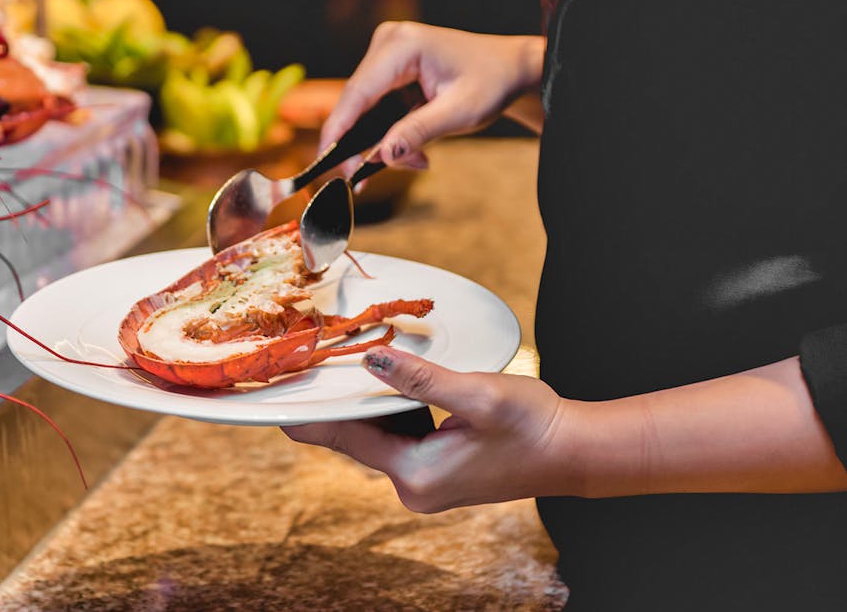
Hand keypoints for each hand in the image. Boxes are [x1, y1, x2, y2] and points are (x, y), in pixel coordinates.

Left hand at [282, 347, 575, 512]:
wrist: (574, 451)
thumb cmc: (533, 425)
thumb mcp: (477, 394)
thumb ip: (422, 379)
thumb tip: (374, 359)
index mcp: (415, 474)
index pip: (345, 438)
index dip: (309, 416)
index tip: (272, 401)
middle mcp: (413, 486)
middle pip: (357, 437)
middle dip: (338, 403)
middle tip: (306, 365)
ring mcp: (425, 482)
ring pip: (378, 435)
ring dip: (367, 404)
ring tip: (341, 366)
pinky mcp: (438, 472)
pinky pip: (398, 437)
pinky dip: (390, 411)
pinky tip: (387, 382)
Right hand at [321, 23, 544, 177]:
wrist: (511, 68)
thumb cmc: (492, 82)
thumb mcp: (460, 112)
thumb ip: (418, 132)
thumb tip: (382, 155)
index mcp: (403, 45)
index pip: (356, 93)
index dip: (338, 131)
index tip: (327, 164)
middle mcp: (388, 42)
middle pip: (356, 103)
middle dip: (365, 144)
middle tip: (374, 179)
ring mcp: (386, 52)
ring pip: (363, 109)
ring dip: (380, 141)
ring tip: (415, 160)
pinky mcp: (389, 67)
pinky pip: (375, 106)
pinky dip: (388, 131)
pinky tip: (411, 148)